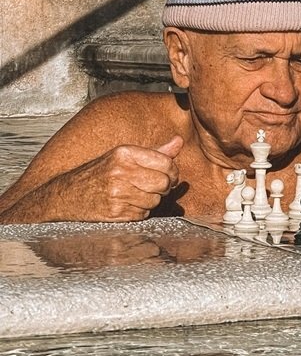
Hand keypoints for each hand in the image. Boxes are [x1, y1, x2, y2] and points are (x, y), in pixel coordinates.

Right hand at [56, 135, 182, 221]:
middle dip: (162, 188)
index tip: (167, 176)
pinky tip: (125, 205)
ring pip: (156, 200)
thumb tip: (179, 142)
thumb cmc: (99, 175)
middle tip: (150, 187)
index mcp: (125, 153)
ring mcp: (118, 192)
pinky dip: (139, 212)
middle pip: (164, 183)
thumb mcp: (123, 157)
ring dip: (149, 201)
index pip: (167, 163)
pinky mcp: (116, 211)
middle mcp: (121, 170)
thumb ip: (155, 152)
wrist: (66, 196)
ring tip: (132, 195)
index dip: (172, 172)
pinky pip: (143, 214)